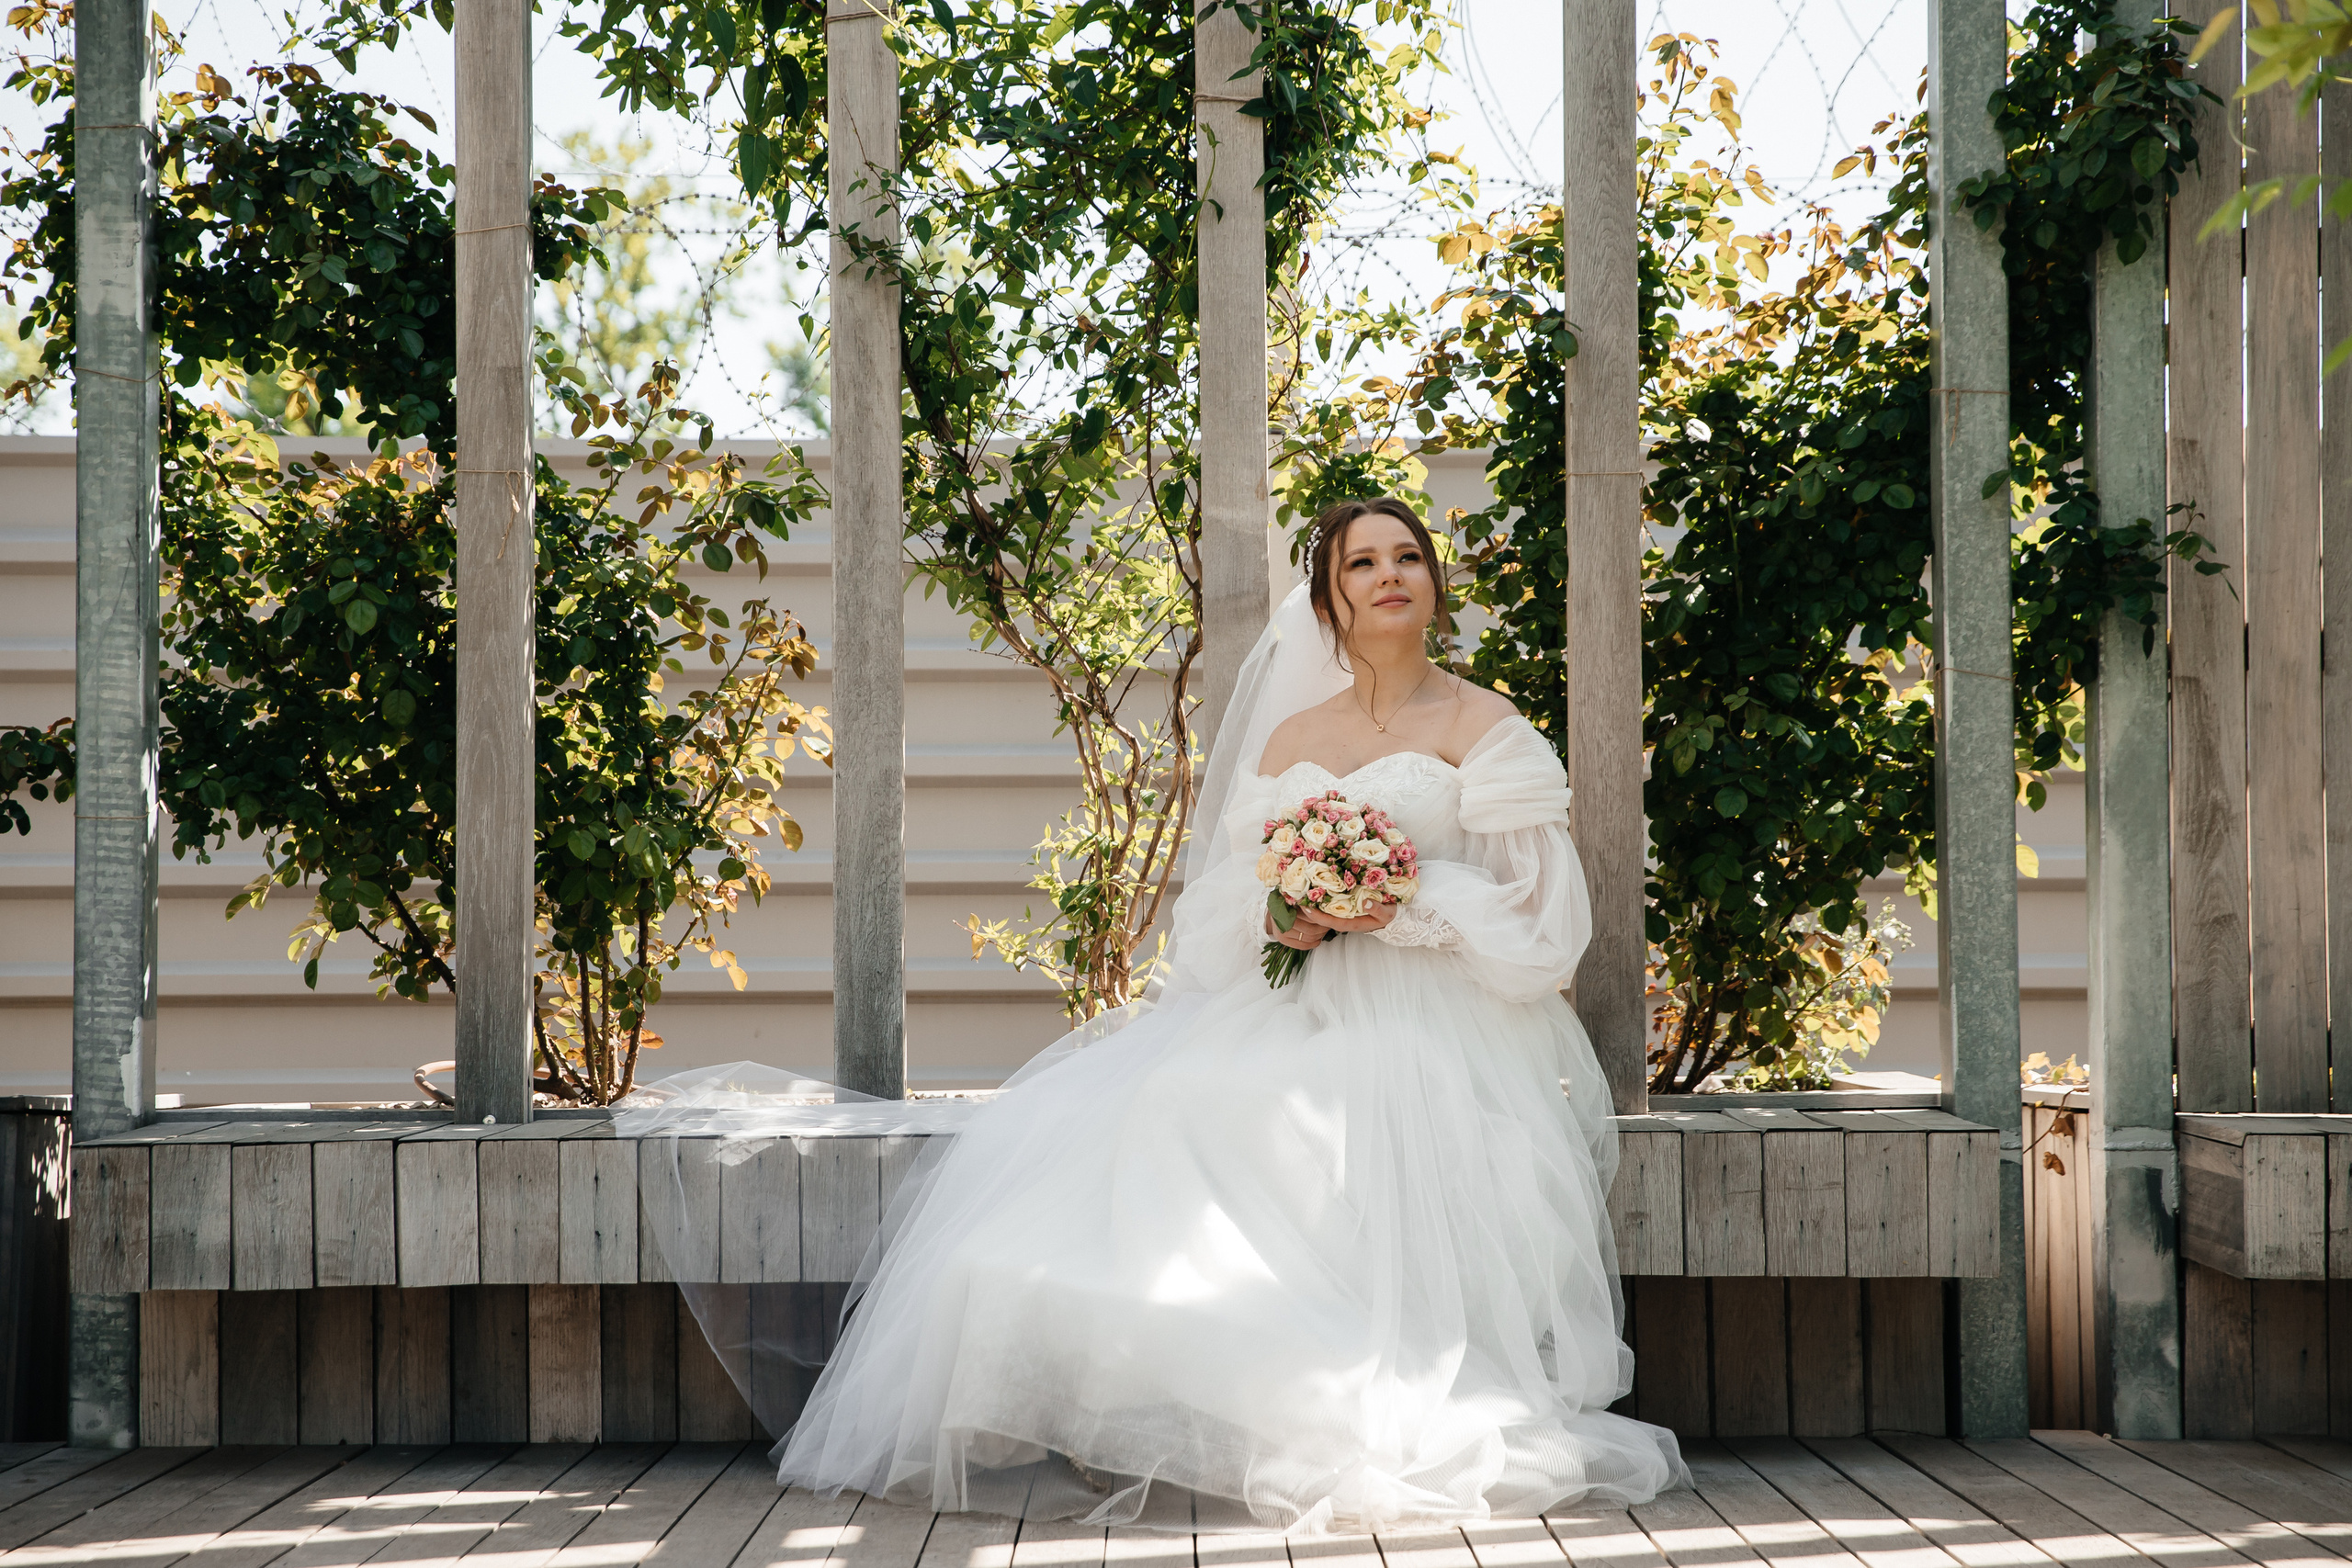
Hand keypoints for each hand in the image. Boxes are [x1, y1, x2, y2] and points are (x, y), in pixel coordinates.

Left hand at [1264, 900, 1397, 946]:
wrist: (1393, 914)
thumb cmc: (1388, 914)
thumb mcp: (1386, 913)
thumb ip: (1376, 909)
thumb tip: (1365, 902)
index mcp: (1350, 923)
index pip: (1328, 921)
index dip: (1315, 915)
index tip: (1304, 907)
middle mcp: (1342, 919)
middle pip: (1320, 916)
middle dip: (1307, 908)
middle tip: (1293, 896)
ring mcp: (1342, 912)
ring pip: (1322, 909)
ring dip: (1310, 901)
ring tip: (1296, 889)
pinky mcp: (1343, 905)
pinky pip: (1327, 902)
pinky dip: (1318, 895)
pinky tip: (1310, 885)